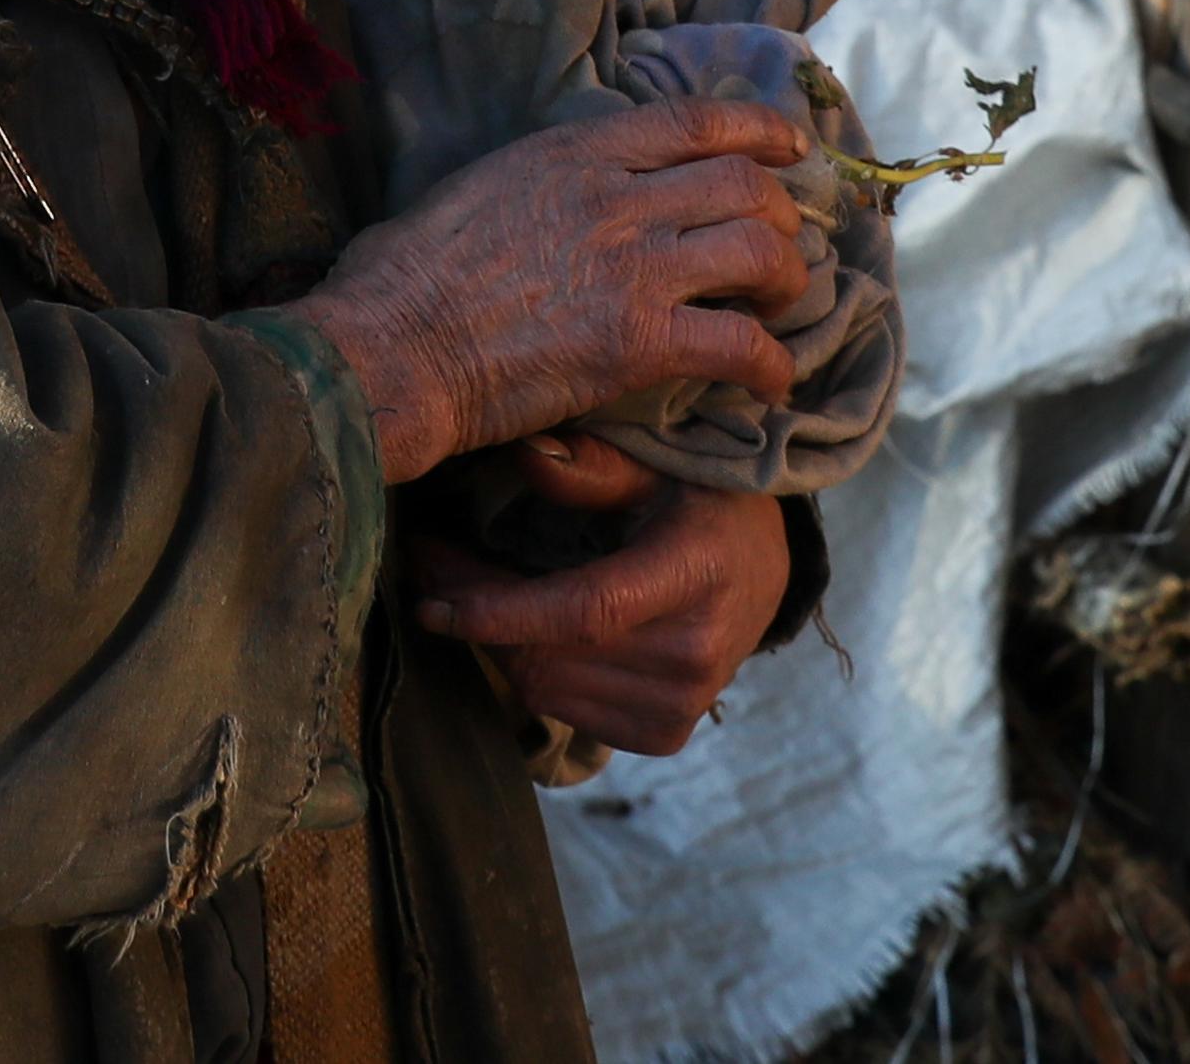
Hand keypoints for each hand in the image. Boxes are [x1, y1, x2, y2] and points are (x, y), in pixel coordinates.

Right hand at [290, 101, 810, 483]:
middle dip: (783, 218)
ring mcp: (633, 267)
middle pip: (746, 187)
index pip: (694, 121)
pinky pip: (740, 345)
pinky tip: (769, 384)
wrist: (389, 346)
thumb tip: (549, 195)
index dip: (759, 130)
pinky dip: (770, 366)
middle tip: (780, 251)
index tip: (792, 147)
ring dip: (786, 284)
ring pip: (761, 253)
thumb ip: (536, 181)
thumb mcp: (477, 186)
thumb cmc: (402, 274)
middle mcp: (617, 198)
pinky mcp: (637, 341)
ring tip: (777, 311)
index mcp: (574, 153)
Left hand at [412, 438, 789, 756]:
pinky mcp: (664, 734)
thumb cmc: (697, 503)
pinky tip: (516, 630)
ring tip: (459, 590)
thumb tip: (526, 455)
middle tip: (427, 565)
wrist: (762, 571)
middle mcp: (697, 651)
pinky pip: (565, 711)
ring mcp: (684, 704)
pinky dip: (529, 671)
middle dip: (473, 612)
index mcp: (697, 573)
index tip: (431, 595)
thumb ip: (595, 465)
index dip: (501, 609)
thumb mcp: (658, 466)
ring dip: (493, 642)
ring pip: (546, 688)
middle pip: (550, 654)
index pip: (587, 610)